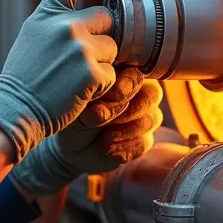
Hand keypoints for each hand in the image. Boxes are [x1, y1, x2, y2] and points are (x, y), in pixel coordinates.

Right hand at [0, 0, 125, 160]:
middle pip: (106, 18)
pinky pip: (113, 75)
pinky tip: (80, 93)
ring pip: (113, 49)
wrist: (14, 109)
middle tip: (84, 61)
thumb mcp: (32, 38)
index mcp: (46, 15)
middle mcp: (63, 25)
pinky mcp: (91, 72)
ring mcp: (79, 47)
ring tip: (76, 80)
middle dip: (104, 37)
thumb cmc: (24, 80)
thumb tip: (92, 19)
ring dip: (104, 64)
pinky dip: (102, 87)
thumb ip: (57, 24)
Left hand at [10, 68, 163, 196]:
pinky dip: (125, 147)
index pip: (137, 73)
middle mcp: (138, 95)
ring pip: (151, 119)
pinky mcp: (143, 140)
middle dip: (128, 108)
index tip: (108, 95)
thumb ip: (92, 100)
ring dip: (126, 130)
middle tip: (102, 117)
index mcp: (122, 77)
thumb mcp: (77, 105)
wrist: (69, 146)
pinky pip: (145, 142)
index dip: (126, 85)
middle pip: (152, 94)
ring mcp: (143, 117)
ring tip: (104, 137)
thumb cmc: (72, 115)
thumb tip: (104, 108)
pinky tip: (106, 148)